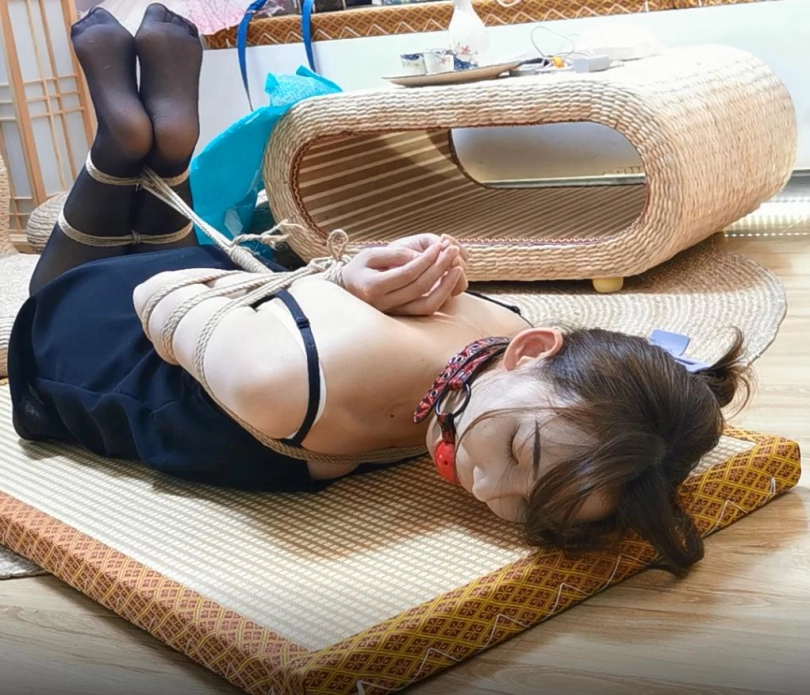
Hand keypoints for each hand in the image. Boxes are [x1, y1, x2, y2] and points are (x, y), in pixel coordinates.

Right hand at [341, 235, 467, 315]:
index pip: (408, 273)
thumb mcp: (369, 255)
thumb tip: (421, 256)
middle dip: (440, 267)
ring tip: (457, 267)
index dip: (427, 258)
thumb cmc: (358, 269)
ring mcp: (394, 314)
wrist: (347, 291)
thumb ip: (394, 255)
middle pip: (420, 287)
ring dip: (446, 286)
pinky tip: (450, 280)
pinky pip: (426, 310)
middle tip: (452, 250)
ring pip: (427, 304)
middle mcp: (384, 304)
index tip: (439, 245)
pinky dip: (441, 296)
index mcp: (374, 287)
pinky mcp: (403, 317)